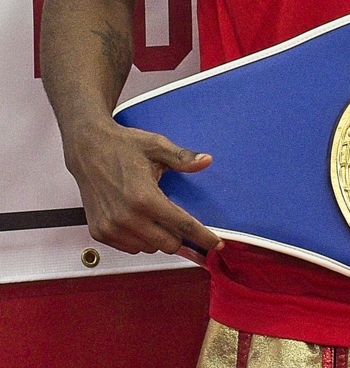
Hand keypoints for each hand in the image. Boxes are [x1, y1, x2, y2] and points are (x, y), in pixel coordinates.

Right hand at [64, 121, 221, 257]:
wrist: (88, 149)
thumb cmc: (122, 146)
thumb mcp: (157, 146)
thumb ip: (183, 158)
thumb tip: (206, 161)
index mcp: (144, 197)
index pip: (182, 225)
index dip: (202, 237)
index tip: (216, 245)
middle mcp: (126, 217)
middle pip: (168, 244)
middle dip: (180, 236)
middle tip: (180, 220)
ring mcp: (111, 227)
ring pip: (149, 248)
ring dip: (158, 238)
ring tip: (155, 215)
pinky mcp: (99, 232)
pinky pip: (129, 248)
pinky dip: (140, 240)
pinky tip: (140, 220)